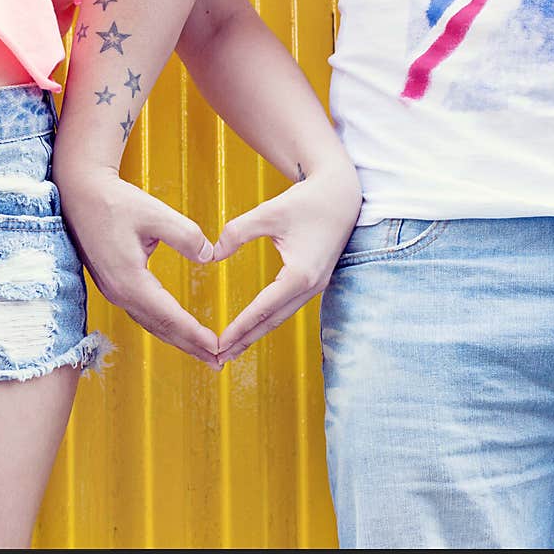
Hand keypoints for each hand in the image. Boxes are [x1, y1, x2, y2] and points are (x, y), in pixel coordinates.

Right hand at [62, 168, 221, 368]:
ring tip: (203, 351)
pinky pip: (143, 314)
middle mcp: (120, 292)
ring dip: (178, 339)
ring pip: (151, 324)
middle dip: (191, 346)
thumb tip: (210, 256)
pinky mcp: (113, 284)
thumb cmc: (115, 201)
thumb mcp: (155, 213)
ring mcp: (114, 290)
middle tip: (218, 362)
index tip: (217, 346)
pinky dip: (164, 326)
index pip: (169, 316)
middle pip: (161, 328)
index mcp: (130, 280)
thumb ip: (186, 235)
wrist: (79, 193)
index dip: (195, 334)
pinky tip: (176, 328)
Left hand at [212, 164, 360, 364]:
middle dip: (245, 340)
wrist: (340, 195)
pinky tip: (253, 327)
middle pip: (272, 321)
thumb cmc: (304, 201)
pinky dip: (268, 319)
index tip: (219, 344)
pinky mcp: (314, 281)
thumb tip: (212, 255)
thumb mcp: (267, 212)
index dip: (239, 328)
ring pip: (281, 317)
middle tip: (219, 359)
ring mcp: (315, 286)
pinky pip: (287, 307)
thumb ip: (236, 232)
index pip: (262, 309)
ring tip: (232, 349)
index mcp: (300, 274)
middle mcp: (311, 286)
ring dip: (256, 333)